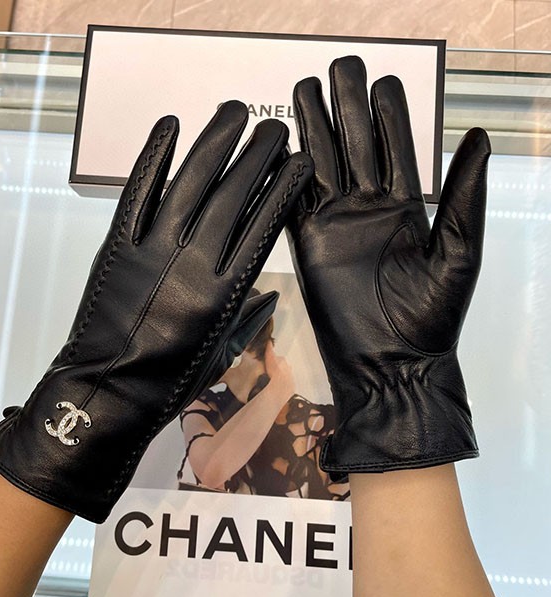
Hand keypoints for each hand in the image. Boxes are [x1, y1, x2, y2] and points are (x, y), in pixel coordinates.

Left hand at [0, 101, 312, 520]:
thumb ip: (249, 315)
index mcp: (225, 292)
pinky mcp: (117, 246)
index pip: (263, 227)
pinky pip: (137, 194)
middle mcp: (194, 263)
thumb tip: (268, 290)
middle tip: (274, 128)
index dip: (283, 189)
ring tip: (234, 112)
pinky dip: (151, 158)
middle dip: (257, 158)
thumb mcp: (223, 351)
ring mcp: (152, 249)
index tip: (299, 161)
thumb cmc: (171, 379)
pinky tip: (169, 125)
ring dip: (214, 144)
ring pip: (189, 185)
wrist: (110, 392)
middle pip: (231, 197)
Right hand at [287, 56, 490, 473]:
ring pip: (323, 164)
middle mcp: (369, 208)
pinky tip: (283, 143)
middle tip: (341, 68)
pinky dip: (288, 172)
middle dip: (348, 106)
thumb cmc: (430, 316)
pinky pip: (295, 200)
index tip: (383, 80)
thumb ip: (462, 194)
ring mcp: (335, 223)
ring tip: (307, 90)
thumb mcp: (458, 251)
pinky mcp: (307, 242)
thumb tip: (477, 136)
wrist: (390, 362)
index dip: (390, 113)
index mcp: (406, 207)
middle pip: (356, 145)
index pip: (397, 147)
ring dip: (315, 128)